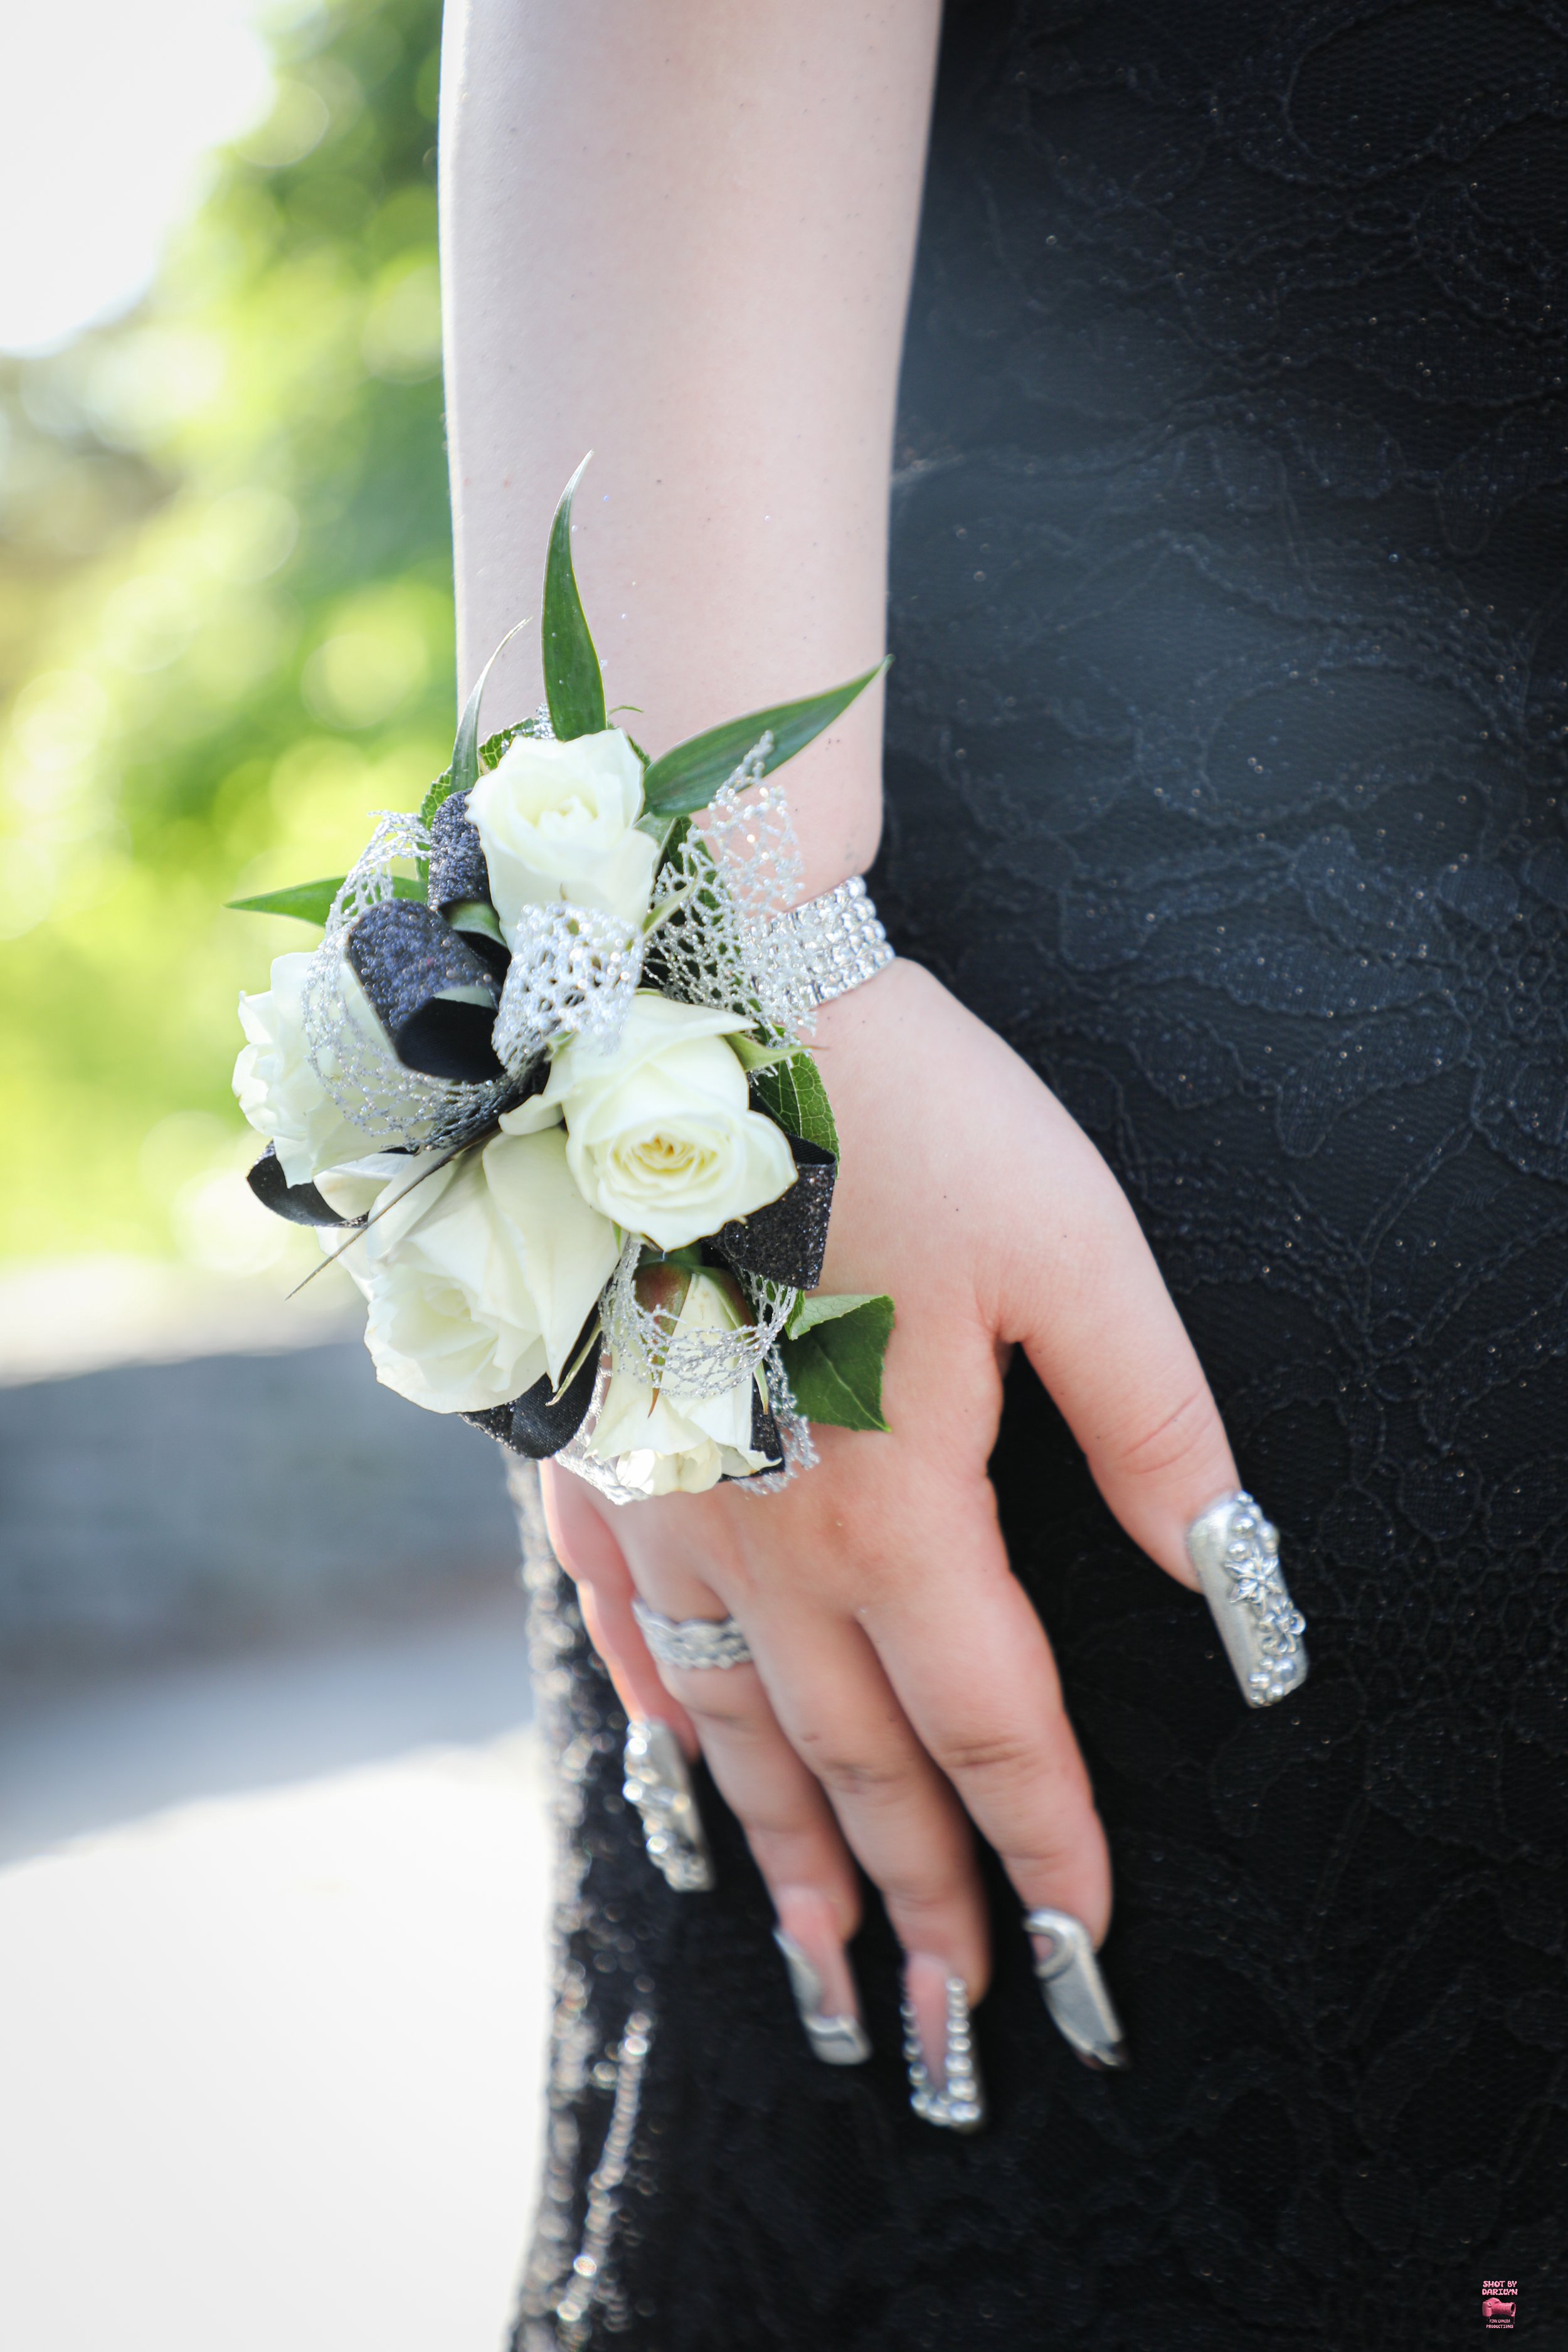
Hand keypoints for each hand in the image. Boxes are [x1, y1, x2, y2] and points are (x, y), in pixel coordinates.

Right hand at [542, 956, 1237, 2088]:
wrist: (693, 997)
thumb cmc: (904, 1112)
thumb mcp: (1073, 1251)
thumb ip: (1157, 1431)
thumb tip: (1237, 1592)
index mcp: (895, 1507)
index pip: (991, 1727)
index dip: (1046, 1845)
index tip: (1082, 1951)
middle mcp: (765, 1542)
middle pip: (861, 1765)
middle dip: (923, 1903)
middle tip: (959, 2028)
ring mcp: (664, 1506)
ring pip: (734, 1731)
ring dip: (790, 1859)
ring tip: (827, 1972)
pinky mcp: (595, 1451)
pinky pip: (618, 1630)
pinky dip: (658, 1726)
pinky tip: (676, 1781)